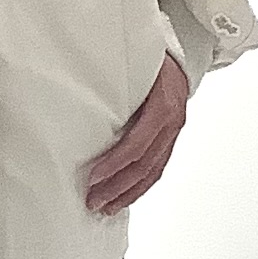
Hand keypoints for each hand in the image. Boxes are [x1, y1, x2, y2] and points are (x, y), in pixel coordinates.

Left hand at [84, 52, 188, 213]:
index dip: (115, 164)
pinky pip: (157, 168)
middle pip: (144, 165)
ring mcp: (174, 132)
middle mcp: (172, 122)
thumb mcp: (134, 61)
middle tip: (93, 202)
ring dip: (128, 193)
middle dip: (117, 187)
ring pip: (153, 172)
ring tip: (107, 208)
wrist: (182, 50)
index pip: (137, 144)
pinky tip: (124, 196)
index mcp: (163, 105)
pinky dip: (140, 186)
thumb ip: (112, 80)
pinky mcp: (171, 138)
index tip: (93, 178)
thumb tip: (74, 88)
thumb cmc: (152, 54)